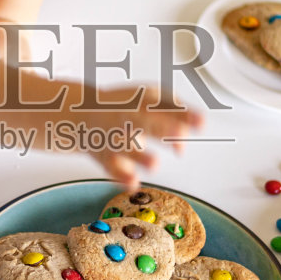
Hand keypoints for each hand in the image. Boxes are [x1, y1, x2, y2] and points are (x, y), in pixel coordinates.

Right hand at [89, 86, 203, 189]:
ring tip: (154, 164)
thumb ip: (176, 108)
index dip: (184, 114)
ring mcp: (113, 137)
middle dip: (163, 127)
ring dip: (140, 156)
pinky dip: (122, 177)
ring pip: (126, 147)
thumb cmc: (122, 106)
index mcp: (140, 100)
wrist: (79, 114)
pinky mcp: (104, 157)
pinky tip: (133, 183)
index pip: (164, 106)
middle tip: (180, 132)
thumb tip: (201, 123)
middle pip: (146, 121)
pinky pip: (112, 168)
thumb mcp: (148, 97)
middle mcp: (126, 117)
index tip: (201, 123)